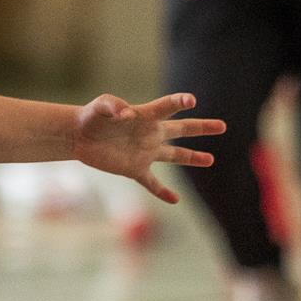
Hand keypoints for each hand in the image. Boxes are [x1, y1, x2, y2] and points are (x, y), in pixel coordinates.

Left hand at [72, 92, 223, 204]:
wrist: (78, 136)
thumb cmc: (91, 116)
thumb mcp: (100, 106)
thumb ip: (113, 105)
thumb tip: (128, 115)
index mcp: (145, 116)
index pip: (167, 107)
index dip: (179, 102)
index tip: (191, 100)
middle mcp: (151, 134)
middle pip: (182, 130)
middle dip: (202, 127)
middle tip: (222, 126)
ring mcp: (145, 152)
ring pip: (175, 156)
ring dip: (193, 158)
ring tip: (210, 160)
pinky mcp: (135, 169)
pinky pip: (153, 183)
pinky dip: (162, 192)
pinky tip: (175, 200)